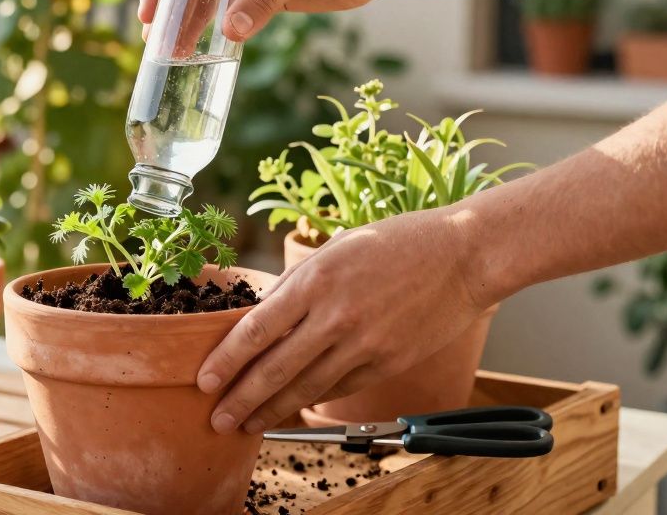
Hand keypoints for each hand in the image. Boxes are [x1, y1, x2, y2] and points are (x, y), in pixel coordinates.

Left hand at [198, 208, 493, 433]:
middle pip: (274, 368)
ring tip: (247, 423)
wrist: (463, 257)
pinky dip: (311, 400)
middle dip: (240, 399)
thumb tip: (261, 313)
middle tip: (216, 419)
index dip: (226, 360)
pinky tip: (292, 408)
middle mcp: (335, 317)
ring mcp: (363, 345)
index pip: (256, 330)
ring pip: (305, 388)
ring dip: (271, 410)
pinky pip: (338, 388)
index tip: (204, 380)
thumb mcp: (335, 248)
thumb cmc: (397, 243)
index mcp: (315, 280)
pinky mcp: (387, 363)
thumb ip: (297, 283)